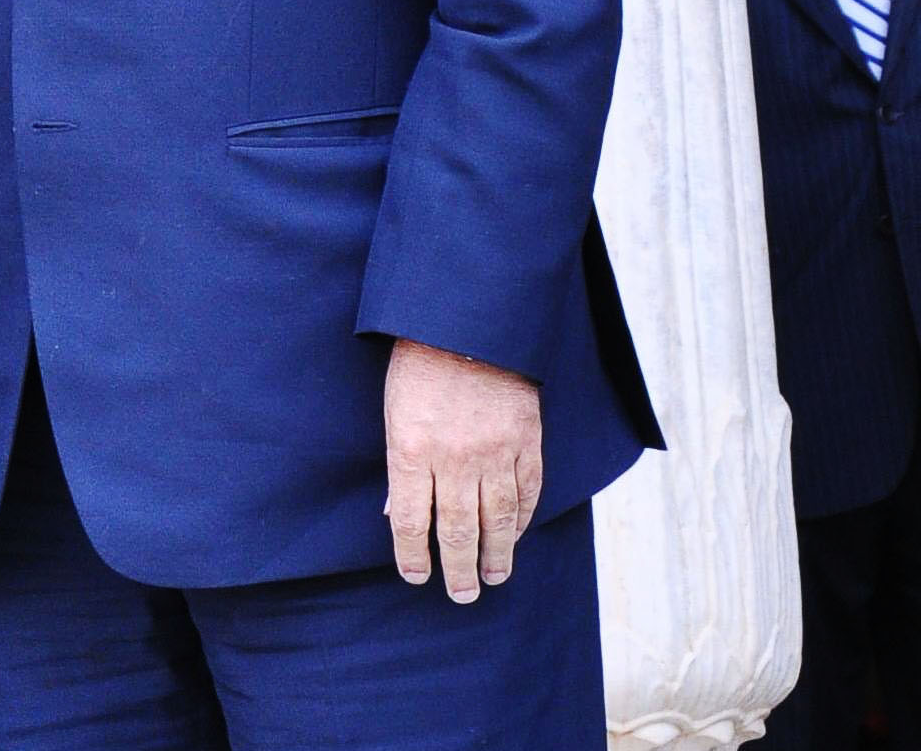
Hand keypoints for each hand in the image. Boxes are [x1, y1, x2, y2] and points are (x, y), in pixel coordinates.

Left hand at [383, 338, 540, 602]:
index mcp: (412, 449)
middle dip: (458, 568)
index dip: (413, 555)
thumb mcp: (393, 411)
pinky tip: (515, 537)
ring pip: (498, 519)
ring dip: (496, 554)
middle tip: (461, 595)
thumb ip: (401, 466)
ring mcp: (495, 451)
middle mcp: (455, 458)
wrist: (468, 324)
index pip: (412, 520)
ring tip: (493, 578)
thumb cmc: (419, 366)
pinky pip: (527, 492)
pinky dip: (522, 520)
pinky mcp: (526, 441)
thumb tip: (399, 514)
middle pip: (458, 529)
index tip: (416, 577)